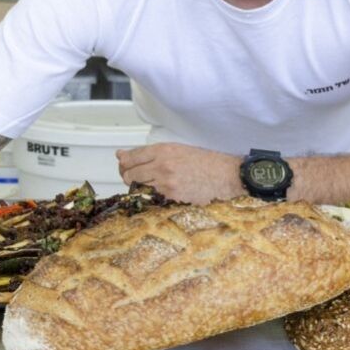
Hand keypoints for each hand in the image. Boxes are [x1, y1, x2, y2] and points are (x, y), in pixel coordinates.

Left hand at [116, 143, 243, 203]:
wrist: (227, 176)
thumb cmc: (206, 163)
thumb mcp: (179, 150)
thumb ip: (152, 153)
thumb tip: (123, 155)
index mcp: (164, 150)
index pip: (131, 157)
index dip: (124, 162)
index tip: (123, 164)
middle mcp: (162, 165)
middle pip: (129, 174)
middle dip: (127, 176)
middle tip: (132, 177)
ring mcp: (166, 184)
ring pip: (137, 188)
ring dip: (138, 188)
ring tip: (147, 186)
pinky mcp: (172, 198)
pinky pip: (150, 199)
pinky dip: (149, 198)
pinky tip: (156, 195)